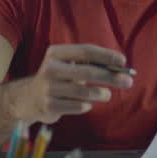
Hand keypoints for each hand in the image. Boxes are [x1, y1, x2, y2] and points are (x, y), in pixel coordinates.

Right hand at [16, 44, 133, 123]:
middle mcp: (50, 69)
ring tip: (107, 94)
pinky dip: (87, 105)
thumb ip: (91, 64)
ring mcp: (48, 88)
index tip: (123, 61)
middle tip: (128, 81)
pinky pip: (78, 106)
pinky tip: (86, 103)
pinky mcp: (49, 106)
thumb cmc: (59, 79)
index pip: (86, 51)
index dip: (106, 55)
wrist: (29, 98)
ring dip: (101, 94)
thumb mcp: (69, 66)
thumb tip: (121, 69)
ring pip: (84, 92)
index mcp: (56, 53)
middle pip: (87, 72)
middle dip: (110, 77)